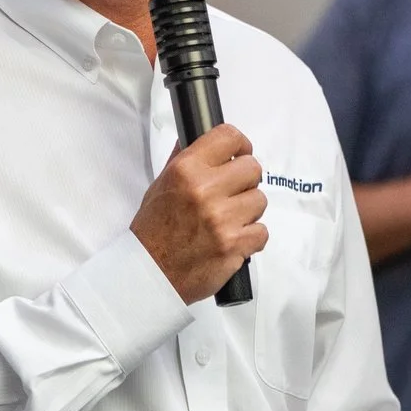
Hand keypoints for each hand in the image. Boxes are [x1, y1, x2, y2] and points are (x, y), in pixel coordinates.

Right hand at [132, 124, 268, 302]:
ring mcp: (222, 219)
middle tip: (232, 193)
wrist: (149, 273)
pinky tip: (232, 240)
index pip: (230, 137)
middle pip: (253, 168)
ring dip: (248, 211)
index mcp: (186, 170)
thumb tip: (198, 136)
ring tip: (228, 221)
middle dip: (245, 181)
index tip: (239, 155)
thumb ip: (183, 160)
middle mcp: (205, 190)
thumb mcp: (160, 185)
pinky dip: (251, 238)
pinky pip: (262, 232)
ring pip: (259, 200)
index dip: (240, 146)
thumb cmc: (153, 230)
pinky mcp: (234, 245)